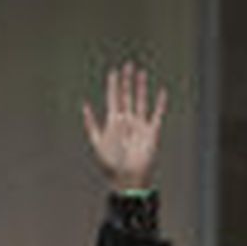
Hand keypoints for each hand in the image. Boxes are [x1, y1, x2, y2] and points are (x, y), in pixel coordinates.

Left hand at [83, 62, 166, 192]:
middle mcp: (127, 122)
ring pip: (140, 101)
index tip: (113, 72)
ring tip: (141, 73)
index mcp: (113, 123)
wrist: (128, 179)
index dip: (113, 85)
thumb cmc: (111, 165)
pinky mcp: (152, 132)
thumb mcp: (97, 143)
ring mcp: (139, 126)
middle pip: (127, 96)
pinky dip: (160, 103)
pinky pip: (157, 114)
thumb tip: (84, 105)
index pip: (113, 99)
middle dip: (127, 81)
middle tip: (127, 66)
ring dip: (141, 87)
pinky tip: (162, 92)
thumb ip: (91, 124)